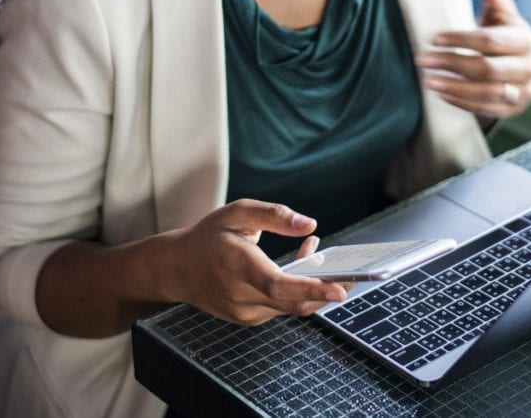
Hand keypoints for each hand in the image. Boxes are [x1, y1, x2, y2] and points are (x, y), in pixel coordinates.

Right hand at [165, 199, 347, 325]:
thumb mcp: (238, 212)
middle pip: (293, 301)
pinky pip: (282, 307)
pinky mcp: (249, 319)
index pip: (278, 285)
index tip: (338, 290)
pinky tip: (300, 265)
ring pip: (290, 305)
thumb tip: (309, 224)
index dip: (311, 289)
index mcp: (237, 265)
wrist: (177, 269)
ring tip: (314, 250)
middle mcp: (241, 295)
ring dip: (311, 284)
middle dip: (326, 289)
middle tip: (353, 275)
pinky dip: (296, 290)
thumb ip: (274, 215)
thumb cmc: (208, 236)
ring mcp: (244, 312)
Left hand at [415, 0, 530, 122]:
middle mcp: (530, 68)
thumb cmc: (502, 35)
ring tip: (428, 80)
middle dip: (452, 63)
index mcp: (527, 41)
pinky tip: (441, 93)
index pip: (490, 41)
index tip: (433, 39)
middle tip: (422, 60)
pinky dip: (462, 102)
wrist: (517, 65)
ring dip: (454, 86)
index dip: (460, 39)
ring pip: (487, 93)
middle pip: (487, 68)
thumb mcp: (501, 16)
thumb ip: (497, 2)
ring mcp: (525, 92)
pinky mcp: (515, 110)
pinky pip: (486, 109)